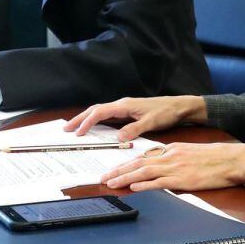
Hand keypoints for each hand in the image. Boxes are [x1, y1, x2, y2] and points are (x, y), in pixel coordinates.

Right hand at [63, 96, 206, 140]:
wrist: (178, 106)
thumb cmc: (166, 112)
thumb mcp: (151, 122)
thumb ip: (134, 129)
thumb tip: (118, 138)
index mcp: (125, 105)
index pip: (100, 112)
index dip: (87, 122)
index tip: (78, 133)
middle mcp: (122, 104)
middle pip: (95, 110)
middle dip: (80, 118)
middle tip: (66, 129)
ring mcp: (124, 107)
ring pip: (100, 111)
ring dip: (86, 119)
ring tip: (74, 128)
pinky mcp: (128, 112)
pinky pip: (107, 115)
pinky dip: (96, 120)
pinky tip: (93, 127)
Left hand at [101, 142, 244, 191]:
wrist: (231, 159)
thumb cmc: (215, 158)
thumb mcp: (190, 152)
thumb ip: (175, 157)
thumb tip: (163, 164)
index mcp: (172, 149)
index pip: (144, 156)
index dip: (128, 163)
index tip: (116, 169)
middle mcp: (170, 156)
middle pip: (138, 162)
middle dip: (119, 170)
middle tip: (104, 176)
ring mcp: (175, 167)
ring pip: (143, 172)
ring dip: (125, 177)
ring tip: (111, 182)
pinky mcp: (182, 178)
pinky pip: (158, 182)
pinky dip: (144, 184)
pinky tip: (134, 187)